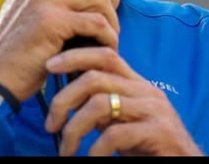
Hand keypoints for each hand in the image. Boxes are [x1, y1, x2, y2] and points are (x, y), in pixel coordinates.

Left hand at [44, 47, 203, 155]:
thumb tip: (68, 98)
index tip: (49, 66)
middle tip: (50, 124)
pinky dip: (95, 149)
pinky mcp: (160, 132)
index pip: (105, 54)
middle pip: (96, 77)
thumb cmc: (148, 147)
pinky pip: (115, 134)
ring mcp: (155, 110)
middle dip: (65, 98)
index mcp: (137, 83)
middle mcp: (147, 91)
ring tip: (66, 149)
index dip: (75, 56)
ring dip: (75, 129)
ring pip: (100, 104)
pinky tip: (89, 159)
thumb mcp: (122, 121)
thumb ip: (102, 107)